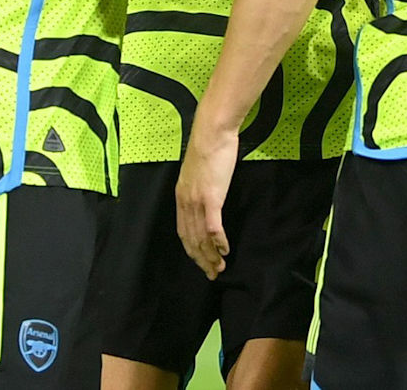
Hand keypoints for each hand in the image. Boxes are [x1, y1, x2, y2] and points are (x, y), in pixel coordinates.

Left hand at [176, 124, 239, 280]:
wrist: (212, 132)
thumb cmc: (209, 148)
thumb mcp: (198, 172)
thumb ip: (200, 187)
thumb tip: (207, 198)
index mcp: (181, 197)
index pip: (184, 231)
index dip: (192, 250)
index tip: (201, 262)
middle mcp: (186, 202)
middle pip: (192, 239)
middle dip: (201, 259)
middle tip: (212, 273)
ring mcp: (198, 200)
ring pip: (202, 237)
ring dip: (211, 255)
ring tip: (220, 267)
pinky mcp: (212, 197)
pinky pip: (214, 226)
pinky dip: (219, 241)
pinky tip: (224, 250)